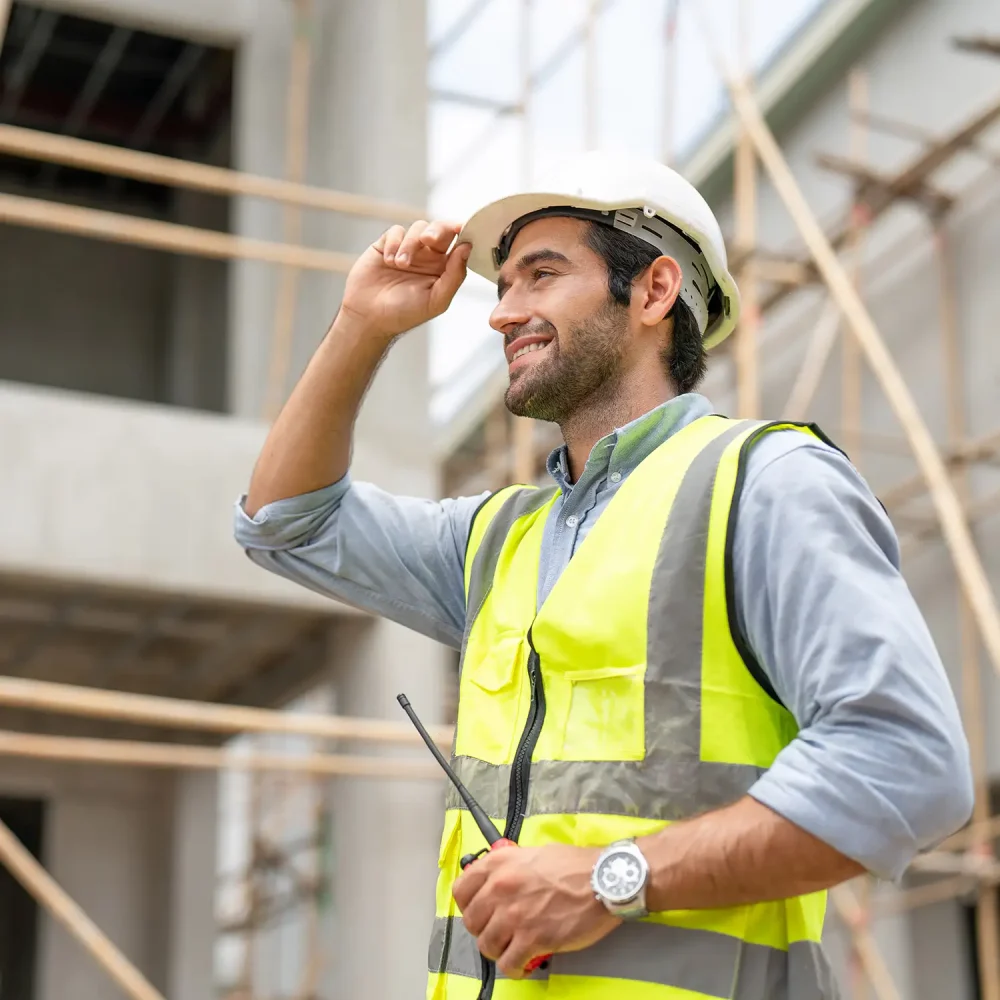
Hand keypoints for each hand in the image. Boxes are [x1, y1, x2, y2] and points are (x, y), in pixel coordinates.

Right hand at [340, 220, 470, 339]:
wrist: (369, 317)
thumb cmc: (404, 314)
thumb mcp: (436, 300)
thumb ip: (455, 276)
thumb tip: (467, 248)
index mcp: (444, 269)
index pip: (459, 244)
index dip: (464, 233)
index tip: (462, 228)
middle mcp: (429, 257)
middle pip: (441, 229)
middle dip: (437, 230)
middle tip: (429, 240)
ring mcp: (409, 249)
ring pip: (419, 228)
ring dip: (410, 244)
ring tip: (400, 265)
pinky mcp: (388, 245)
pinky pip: (396, 231)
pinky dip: (394, 243)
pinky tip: (389, 261)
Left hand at [452, 844, 619, 978]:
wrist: (604, 878)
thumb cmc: (575, 866)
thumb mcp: (534, 854)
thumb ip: (511, 868)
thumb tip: (499, 883)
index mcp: (500, 863)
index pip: (462, 889)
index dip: (468, 905)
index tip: (478, 911)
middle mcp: (501, 887)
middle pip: (472, 921)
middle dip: (484, 929)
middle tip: (499, 932)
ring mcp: (515, 914)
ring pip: (486, 945)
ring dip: (498, 950)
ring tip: (512, 948)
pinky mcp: (533, 937)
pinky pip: (508, 963)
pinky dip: (514, 968)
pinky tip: (524, 963)